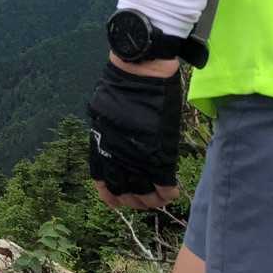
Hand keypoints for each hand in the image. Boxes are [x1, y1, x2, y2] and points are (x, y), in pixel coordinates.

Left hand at [87, 54, 182, 210]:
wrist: (139, 70)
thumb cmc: (121, 84)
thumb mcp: (103, 111)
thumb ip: (107, 132)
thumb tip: (112, 144)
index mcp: (101, 145)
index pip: (102, 181)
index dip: (110, 194)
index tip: (117, 199)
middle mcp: (116, 157)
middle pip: (122, 192)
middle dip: (132, 201)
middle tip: (142, 200)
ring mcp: (138, 158)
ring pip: (143, 194)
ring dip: (151, 201)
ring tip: (157, 199)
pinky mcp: (160, 155)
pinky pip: (163, 186)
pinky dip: (167, 193)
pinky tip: (171, 191)